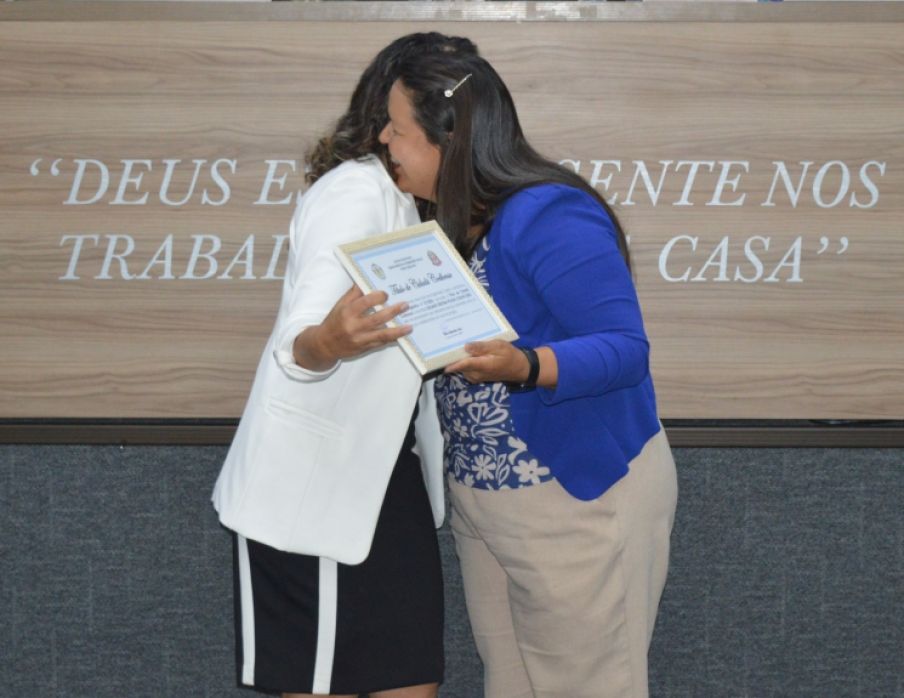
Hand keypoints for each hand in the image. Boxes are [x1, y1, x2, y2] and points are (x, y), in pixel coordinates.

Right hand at [294, 286, 410, 369]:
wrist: (324, 345)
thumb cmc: (334, 321)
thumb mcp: (340, 305)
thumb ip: (354, 293)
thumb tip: (366, 280)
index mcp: (347, 312)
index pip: (365, 302)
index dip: (378, 297)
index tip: (387, 294)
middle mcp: (353, 326)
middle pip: (377, 318)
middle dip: (393, 311)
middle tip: (406, 305)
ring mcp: (360, 339)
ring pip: (382, 334)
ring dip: (398, 330)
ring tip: (410, 326)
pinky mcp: (364, 348)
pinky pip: (381, 343)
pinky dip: (392, 339)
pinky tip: (402, 334)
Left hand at [444, 340, 529, 383]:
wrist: (518, 368)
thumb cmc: (509, 355)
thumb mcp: (498, 346)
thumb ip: (482, 347)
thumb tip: (466, 347)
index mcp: (482, 366)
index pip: (462, 364)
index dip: (450, 362)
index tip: (438, 357)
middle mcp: (475, 374)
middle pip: (459, 365)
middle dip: (452, 356)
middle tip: (446, 342)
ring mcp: (475, 377)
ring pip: (461, 367)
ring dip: (458, 358)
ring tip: (453, 344)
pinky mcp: (475, 377)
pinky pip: (465, 368)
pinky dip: (463, 361)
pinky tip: (464, 351)